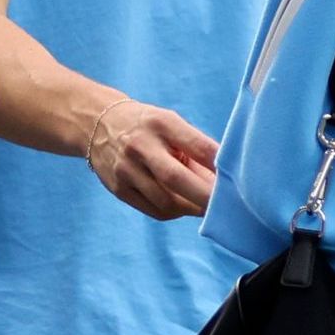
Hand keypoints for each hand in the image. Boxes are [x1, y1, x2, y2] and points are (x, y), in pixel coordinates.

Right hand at [85, 99, 219, 221]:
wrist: (97, 123)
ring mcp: (126, 169)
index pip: (198, 147)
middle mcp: (141, 145)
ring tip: (204, 205)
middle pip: (177, 178)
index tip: (238, 181)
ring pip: (166, 201)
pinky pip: (154, 210)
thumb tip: (225, 180)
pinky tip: (183, 205)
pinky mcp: (118, 188)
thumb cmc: (147, 126)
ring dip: (191, 208)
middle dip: (205, 197)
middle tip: (226, 208)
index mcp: (162, 123)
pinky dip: (174, 212)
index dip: (220, 167)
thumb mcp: (171, 123)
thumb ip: (196, 148)